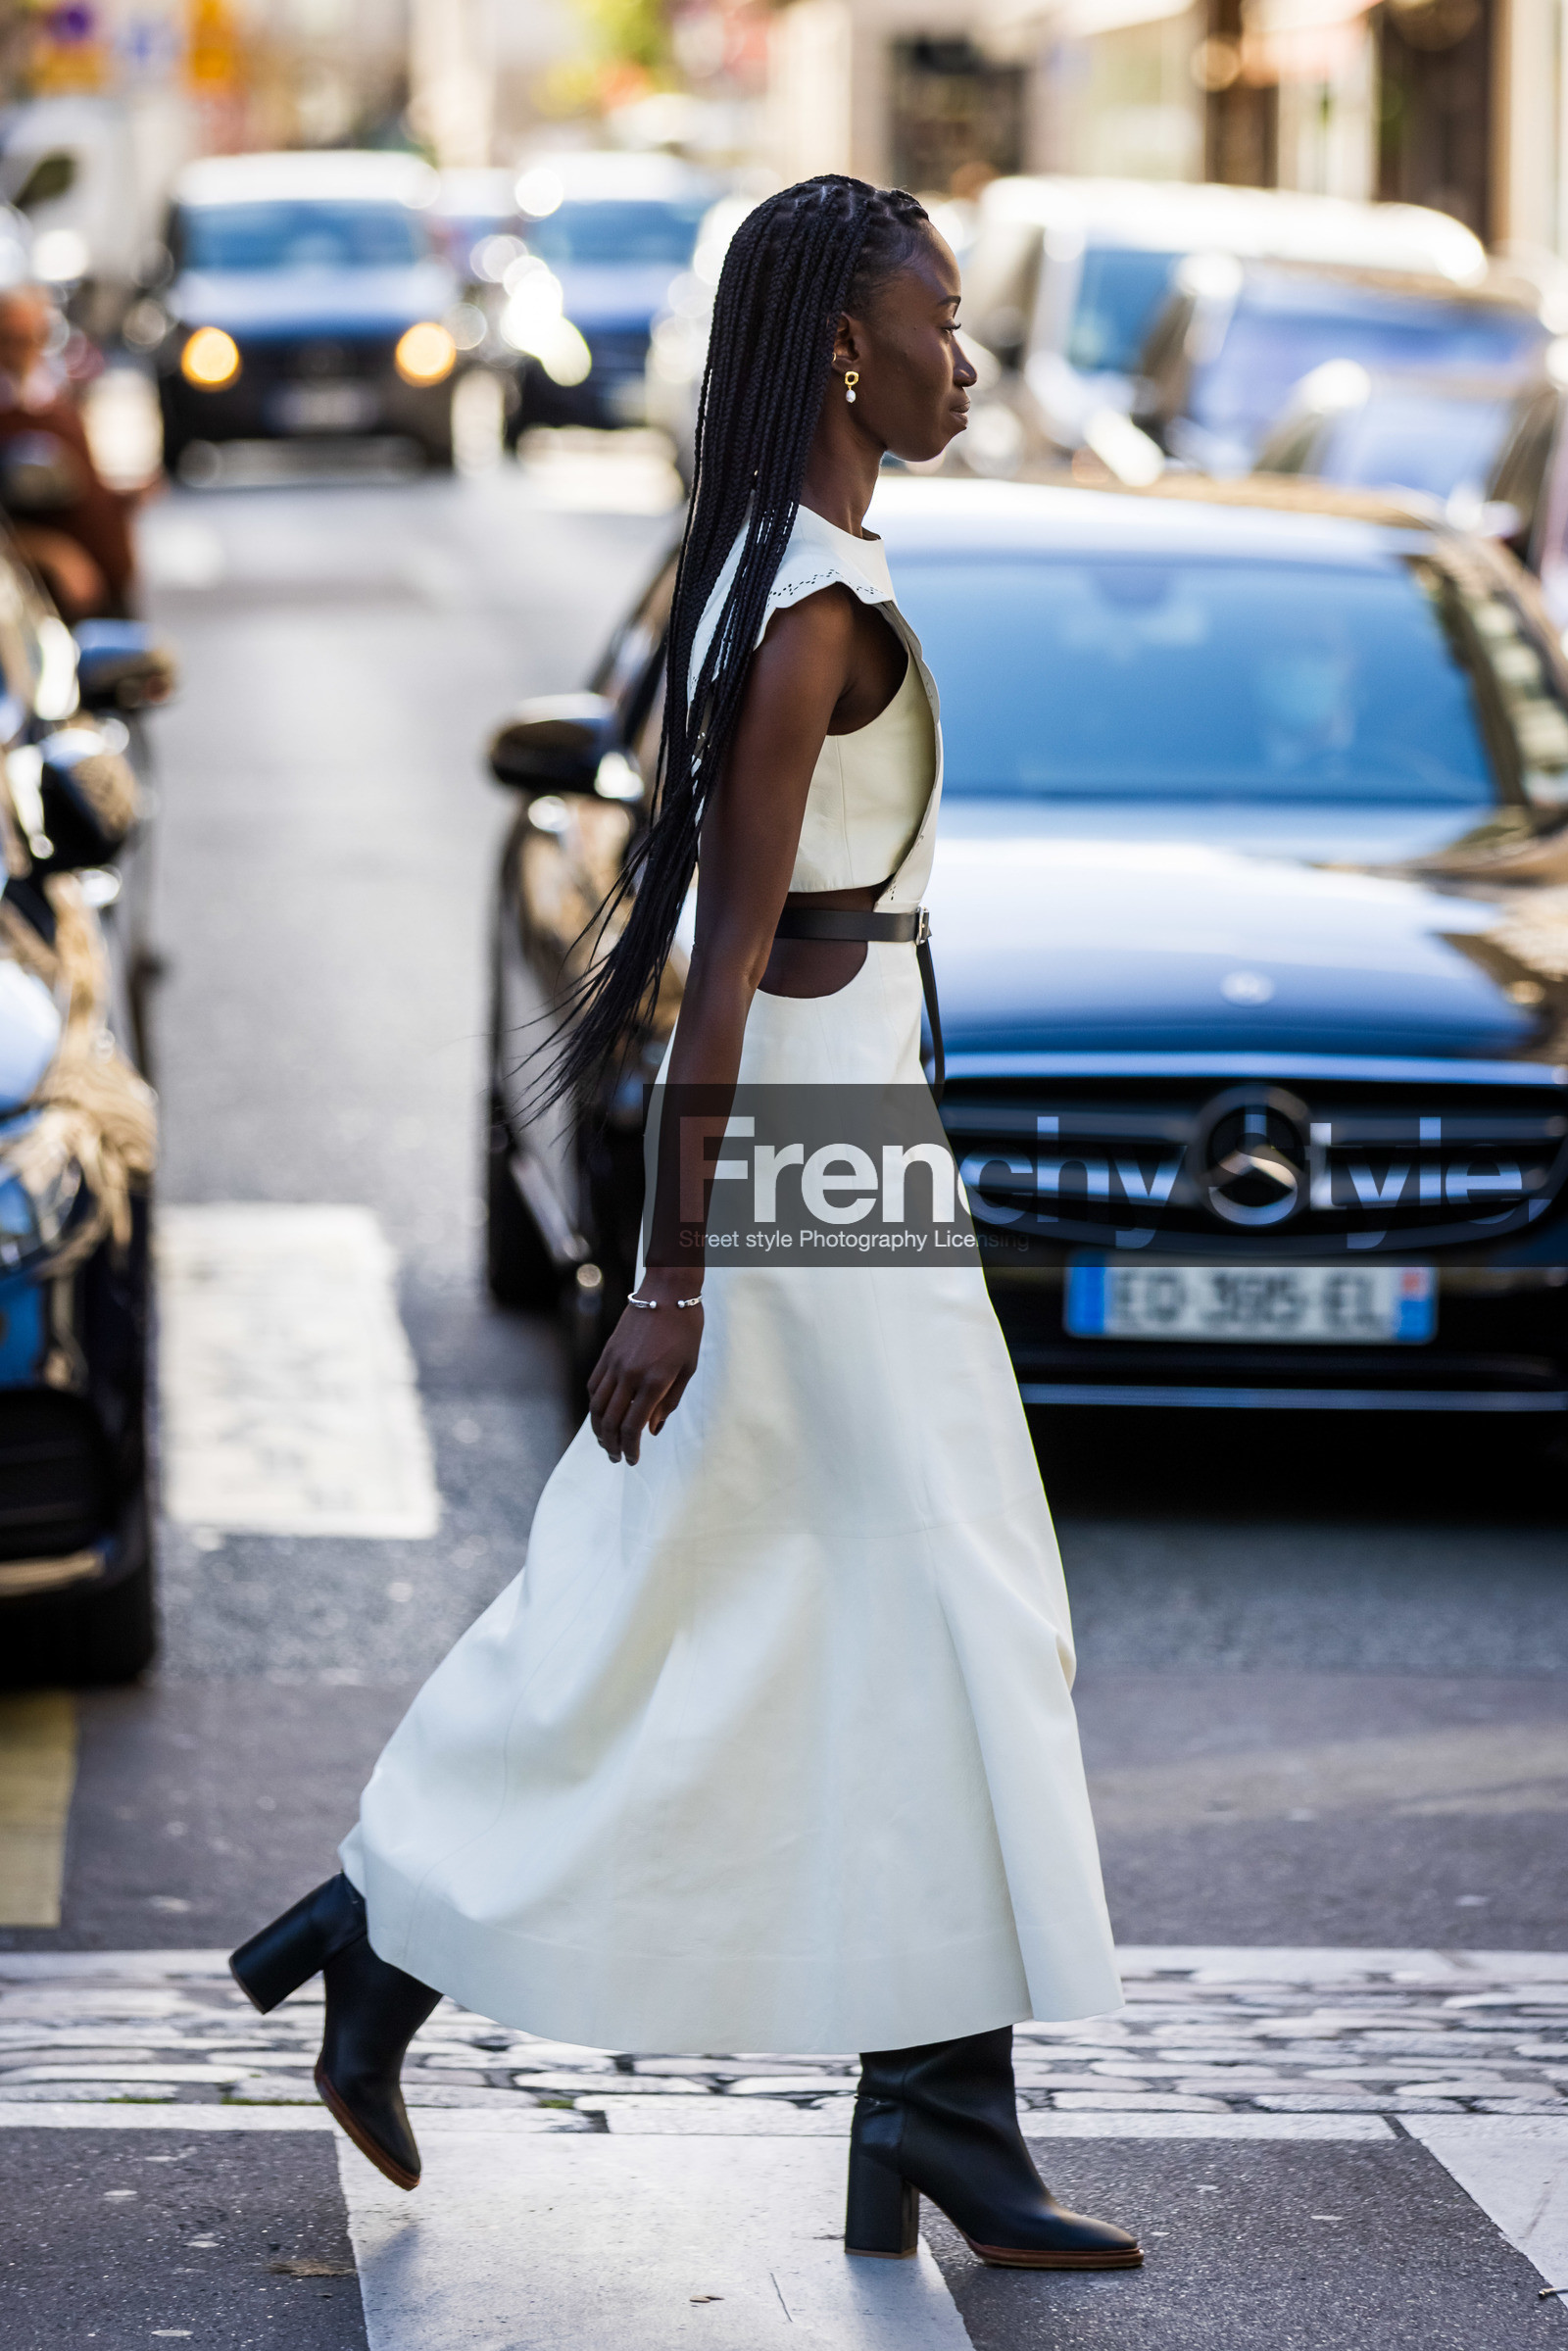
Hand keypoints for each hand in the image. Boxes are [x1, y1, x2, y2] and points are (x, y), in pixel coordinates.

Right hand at [587, 1290, 702, 1463]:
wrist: (667, 1292)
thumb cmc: (686, 1330)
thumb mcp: (687, 1368)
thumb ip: (669, 1401)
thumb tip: (652, 1429)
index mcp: (654, 1382)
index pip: (632, 1427)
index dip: (630, 1449)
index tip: (632, 1460)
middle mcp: (629, 1375)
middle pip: (611, 1422)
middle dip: (612, 1445)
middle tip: (616, 1458)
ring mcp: (614, 1363)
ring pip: (597, 1406)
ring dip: (599, 1430)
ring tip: (605, 1442)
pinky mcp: (607, 1353)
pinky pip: (593, 1386)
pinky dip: (594, 1406)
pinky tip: (600, 1415)